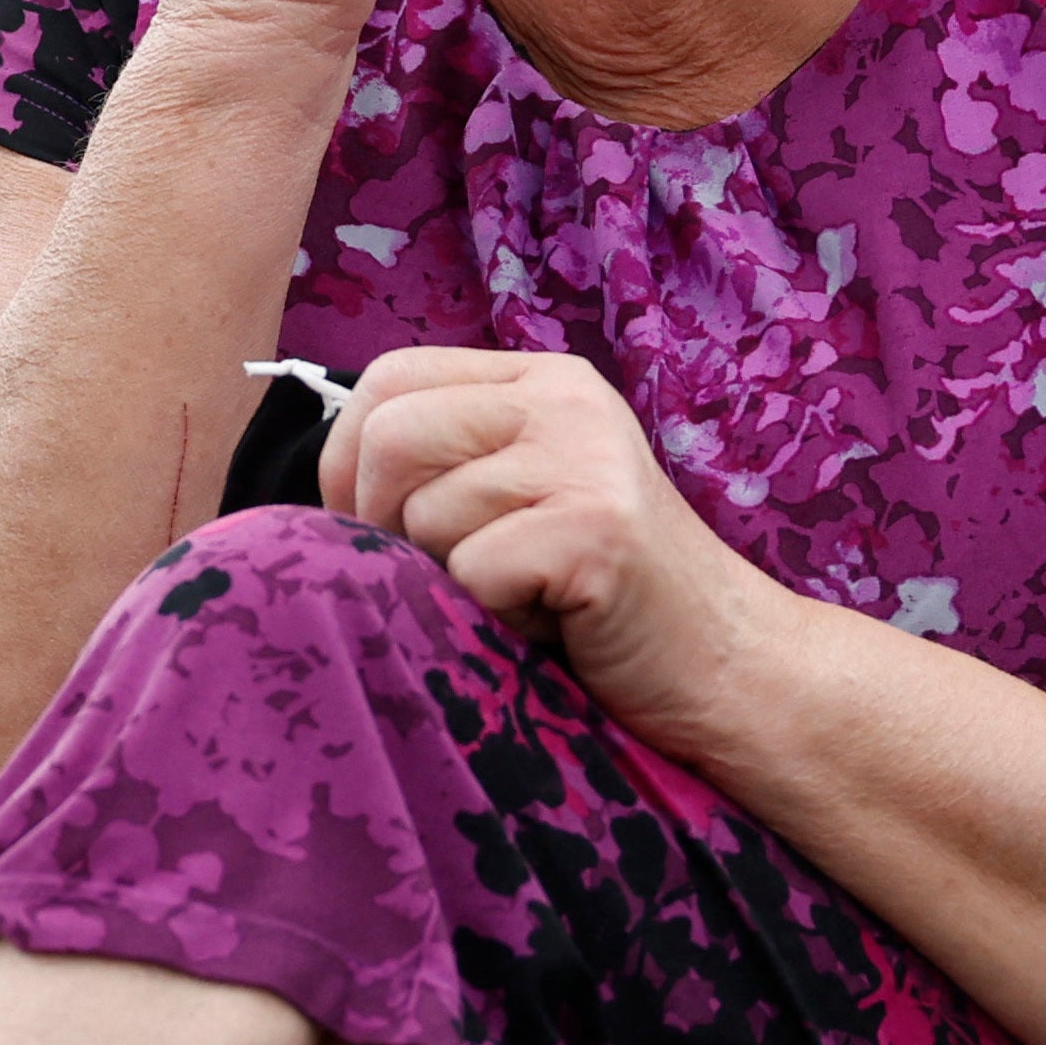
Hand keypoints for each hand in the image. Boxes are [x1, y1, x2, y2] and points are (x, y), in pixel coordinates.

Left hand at [321, 346, 785, 754]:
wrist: (730, 668)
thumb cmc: (603, 603)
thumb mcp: (523, 499)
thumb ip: (446, 466)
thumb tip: (315, 489)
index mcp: (540, 381)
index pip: (387, 376)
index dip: (346, 457)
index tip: (367, 528)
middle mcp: (566, 398)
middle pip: (389, 433)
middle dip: (378, 523)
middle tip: (432, 579)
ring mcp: (588, 457)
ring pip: (424, 513)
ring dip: (447, 583)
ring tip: (517, 602)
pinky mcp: (598, 528)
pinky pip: (471, 571)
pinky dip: (488, 618)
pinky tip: (546, 627)